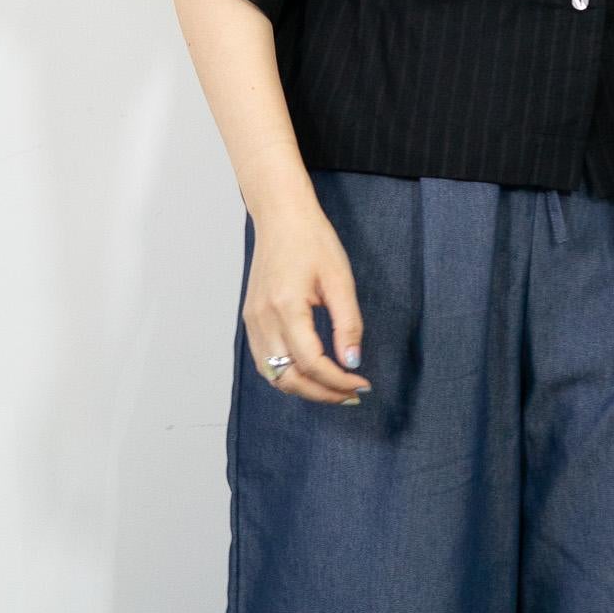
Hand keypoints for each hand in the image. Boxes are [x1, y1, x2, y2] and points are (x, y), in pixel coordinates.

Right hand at [244, 194, 371, 404]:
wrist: (281, 218)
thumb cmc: (313, 241)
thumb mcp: (340, 280)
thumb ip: (348, 325)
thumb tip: (352, 363)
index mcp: (286, 307)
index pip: (312, 363)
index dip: (339, 381)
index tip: (362, 384)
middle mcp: (263, 319)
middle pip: (289, 378)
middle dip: (322, 393)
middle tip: (351, 395)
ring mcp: (252, 321)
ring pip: (274, 376)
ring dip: (304, 389)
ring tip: (334, 389)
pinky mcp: (251, 320)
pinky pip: (265, 362)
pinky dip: (287, 375)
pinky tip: (311, 374)